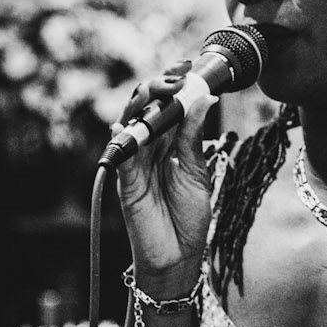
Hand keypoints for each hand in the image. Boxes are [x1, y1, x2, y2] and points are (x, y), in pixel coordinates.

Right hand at [109, 62, 212, 285]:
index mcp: (168, 146)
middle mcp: (149, 151)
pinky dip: (122, 141)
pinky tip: (125, 125)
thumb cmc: (188, 218)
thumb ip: (194, 136)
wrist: (179, 256)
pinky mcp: (126, 184)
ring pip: (132, 128)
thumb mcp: (196, 171)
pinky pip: (121, 158)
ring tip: (154, 90)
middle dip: (158, 89)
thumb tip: (205, 98)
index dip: (174, 87)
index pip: (167, 108)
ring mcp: (135, 166)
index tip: (189, 69)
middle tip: (177, 76)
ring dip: (141, 107)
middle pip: (147, 111)